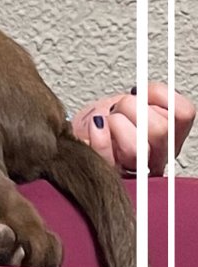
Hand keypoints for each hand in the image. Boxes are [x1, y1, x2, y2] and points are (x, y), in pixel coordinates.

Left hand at [71, 82, 195, 175]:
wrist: (82, 135)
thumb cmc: (107, 119)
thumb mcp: (129, 100)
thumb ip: (145, 96)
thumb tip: (142, 92)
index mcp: (170, 134)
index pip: (183, 113)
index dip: (161, 96)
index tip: (142, 92)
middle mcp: (158, 155)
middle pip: (160, 129)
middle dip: (131, 107)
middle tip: (119, 107)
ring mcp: (134, 168)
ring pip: (136, 148)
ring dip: (115, 124)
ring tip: (108, 121)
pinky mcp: (109, 174)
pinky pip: (108, 158)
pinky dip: (99, 138)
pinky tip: (96, 126)